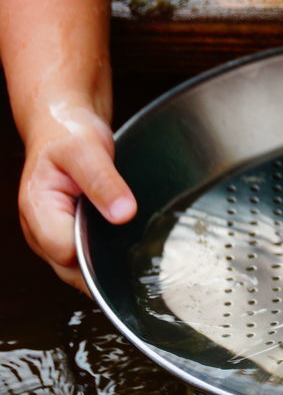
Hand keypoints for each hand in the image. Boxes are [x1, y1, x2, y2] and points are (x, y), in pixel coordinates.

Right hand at [19, 100, 136, 292]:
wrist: (63, 126)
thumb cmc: (69, 133)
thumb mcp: (88, 149)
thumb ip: (104, 182)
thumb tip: (124, 214)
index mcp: (36, 209)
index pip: (66, 252)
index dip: (96, 249)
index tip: (123, 233)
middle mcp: (38, 229)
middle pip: (71, 268)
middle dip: (101, 263)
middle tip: (134, 245)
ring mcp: (49, 236)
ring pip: (77, 268)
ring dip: (102, 261)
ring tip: (127, 241)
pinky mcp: (64, 235)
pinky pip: (83, 257)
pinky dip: (101, 254)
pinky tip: (120, 243)